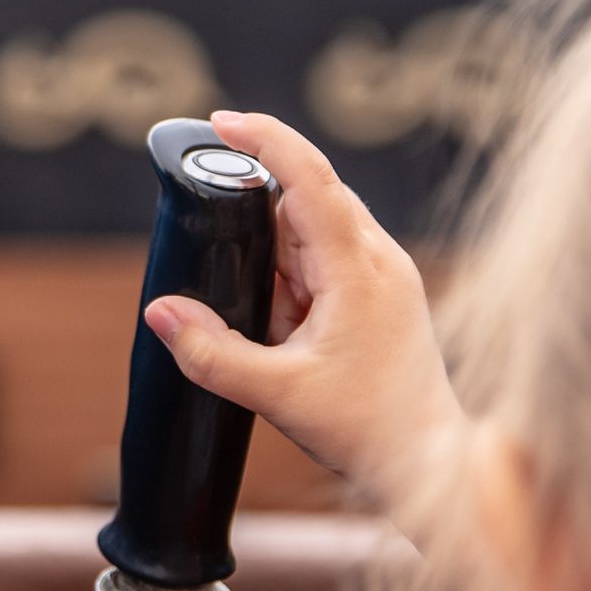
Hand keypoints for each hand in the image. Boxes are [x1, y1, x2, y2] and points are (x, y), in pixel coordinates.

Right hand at [143, 110, 467, 509]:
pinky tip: (292, 333)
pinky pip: (323, 263)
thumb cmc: (368, 431)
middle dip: (258, 232)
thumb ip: (210, 352)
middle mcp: (380, 259)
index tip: (221, 122)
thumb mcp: (276, 394)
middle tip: (245, 288)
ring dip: (277, 267)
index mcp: (361, 269)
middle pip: (304, 203)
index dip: (265, 140)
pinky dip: (293, 285)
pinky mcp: (380, 294)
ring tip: (286, 335)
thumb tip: (160, 312)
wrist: (430, 468)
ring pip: (311, 235)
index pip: (311, 178)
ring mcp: (384, 275)